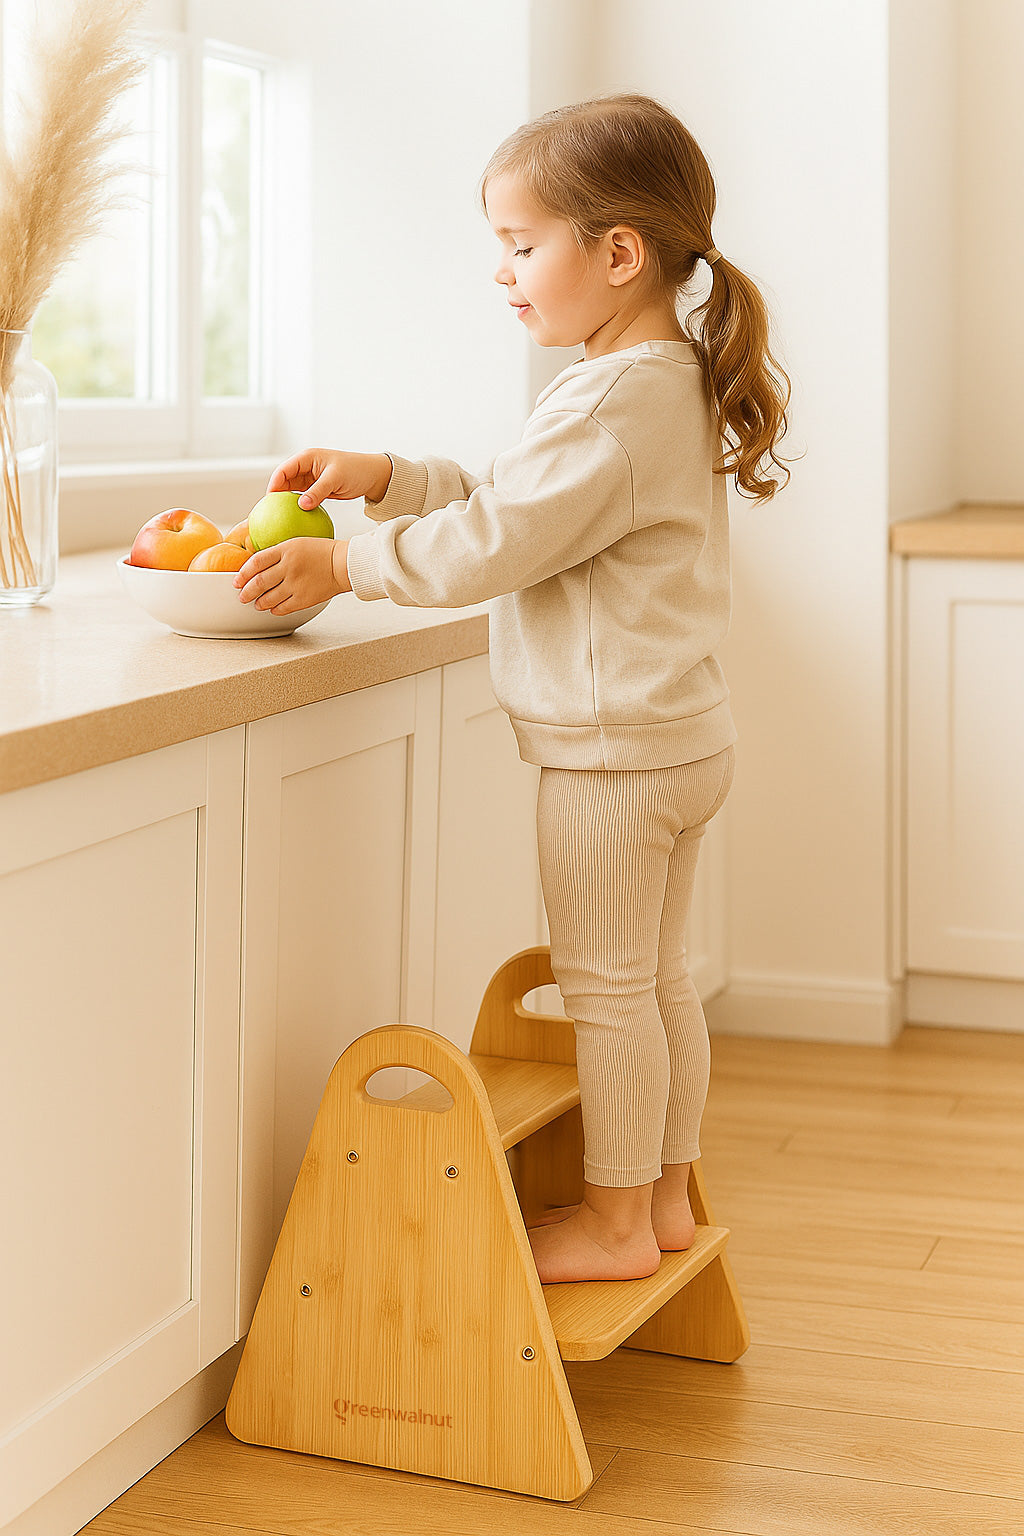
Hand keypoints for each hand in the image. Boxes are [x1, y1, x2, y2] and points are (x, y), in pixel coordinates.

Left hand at [233, 537, 351, 613]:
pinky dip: (275, 609)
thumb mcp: (296, 543)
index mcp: (286, 550)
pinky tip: (273, 608)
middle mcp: (289, 567)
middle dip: (246, 592)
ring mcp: (296, 584)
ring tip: (257, 604)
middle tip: (242, 596)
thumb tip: (258, 564)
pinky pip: (283, 607)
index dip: (242, 573)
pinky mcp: (304, 598)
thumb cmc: (321, 552)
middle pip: (259, 582)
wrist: (343, 564)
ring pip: (269, 598)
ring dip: (259, 603)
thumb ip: (277, 552)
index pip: (256, 562)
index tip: (236, 580)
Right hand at [267, 449, 391, 507]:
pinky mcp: (316, 489)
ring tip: (277, 518)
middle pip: (284, 481)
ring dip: (286, 503)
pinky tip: (293, 519)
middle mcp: (305, 467)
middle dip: (276, 496)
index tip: (270, 501)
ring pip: (291, 491)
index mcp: (307, 458)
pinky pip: (302, 498)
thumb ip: (318, 491)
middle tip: (269, 513)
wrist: (372, 475)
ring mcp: (310, 478)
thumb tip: (301, 506)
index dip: (274, 485)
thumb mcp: (335, 479)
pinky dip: (297, 507)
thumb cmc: (356, 470)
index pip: (283, 470)